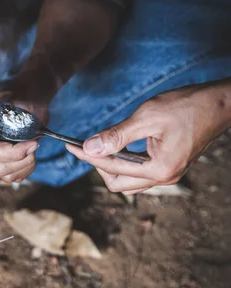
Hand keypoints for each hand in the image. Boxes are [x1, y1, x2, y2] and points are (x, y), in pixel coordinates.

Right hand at [0, 54, 59, 182]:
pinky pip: (9, 177)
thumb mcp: (24, 100)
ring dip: (24, 164)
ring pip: (2, 171)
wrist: (31, 101)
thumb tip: (7, 126)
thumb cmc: (28, 98)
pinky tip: (30, 158)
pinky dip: (24, 170)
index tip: (32, 142)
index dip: (11, 149)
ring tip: (34, 149)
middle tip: (36, 144)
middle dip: (20, 157)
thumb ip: (16, 111)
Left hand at [66, 82, 230, 194]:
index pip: (111, 168)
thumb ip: (117, 135)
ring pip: (128, 182)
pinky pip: (140, 174)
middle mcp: (164, 177)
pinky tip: (117, 148)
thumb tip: (90, 147)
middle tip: (84, 147)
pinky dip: (124, 164)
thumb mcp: (147, 117)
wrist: (221, 104)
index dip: (88, 156)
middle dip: (98, 166)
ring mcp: (169, 174)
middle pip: (117, 184)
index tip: (71, 146)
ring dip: (110, 167)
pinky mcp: (171, 167)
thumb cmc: (188, 106)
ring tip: (98, 147)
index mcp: (159, 169)